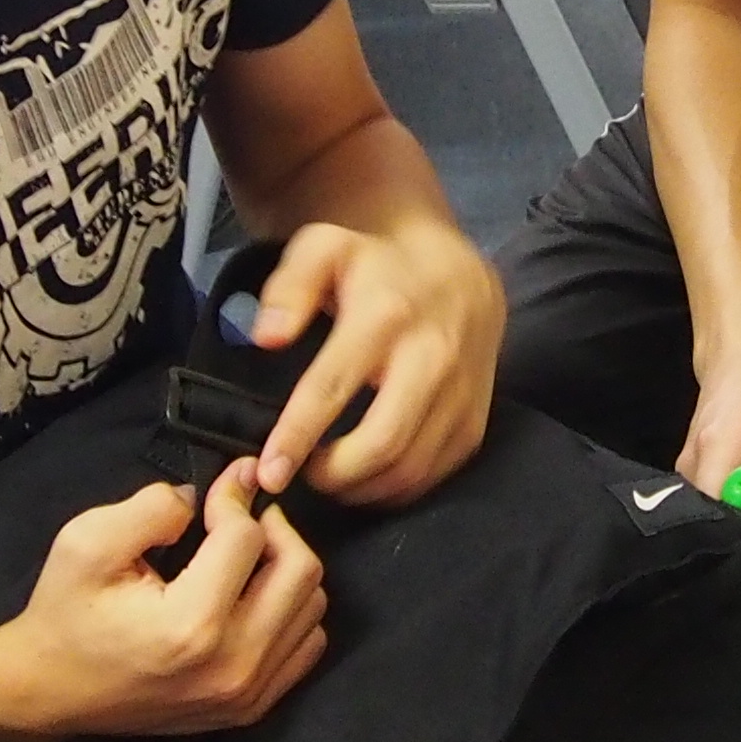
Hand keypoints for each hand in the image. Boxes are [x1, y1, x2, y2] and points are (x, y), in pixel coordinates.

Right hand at [0, 473, 330, 737]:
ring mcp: (247, 693)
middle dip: (273, 528)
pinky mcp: (251, 708)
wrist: (50, 692)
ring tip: (242, 557)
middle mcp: (232, 664)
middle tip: (238, 517)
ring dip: (284, 568)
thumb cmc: (65, 614)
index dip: (233, 498)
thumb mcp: (87, 541)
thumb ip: (154, 506)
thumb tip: (214, 493)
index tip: (216, 489)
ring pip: (311, 605)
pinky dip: (289, 611)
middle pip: (300, 570)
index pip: (248, 537)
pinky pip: (306, 644)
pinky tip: (251, 597)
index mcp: (191, 625)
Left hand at [246, 219, 502, 505]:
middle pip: (381, 444)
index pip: (333, 389)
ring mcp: (459, 395)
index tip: (269, 472)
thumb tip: (267, 338)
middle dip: (333, 476)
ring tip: (329, 478)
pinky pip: (433, 475)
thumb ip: (289, 288)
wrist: (461, 276)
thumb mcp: (325, 251)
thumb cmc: (378, 267)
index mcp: (385, 317)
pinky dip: (393, 490)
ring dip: (360, 488)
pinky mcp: (474, 423)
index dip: (297, 437)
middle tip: (302, 475)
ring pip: (409, 469)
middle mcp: (430, 358)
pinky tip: (366, 479)